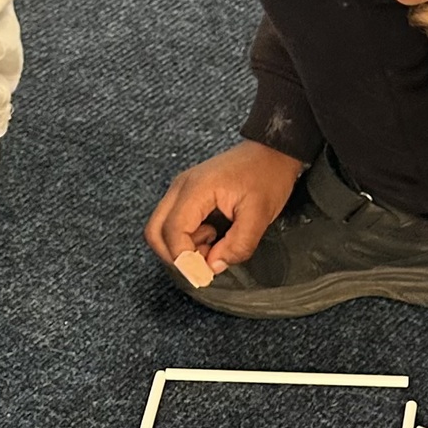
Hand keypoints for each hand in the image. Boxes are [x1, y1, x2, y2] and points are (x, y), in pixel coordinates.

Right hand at [145, 142, 305, 273]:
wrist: (272, 153)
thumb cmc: (267, 176)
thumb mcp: (260, 214)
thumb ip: (238, 244)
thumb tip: (214, 266)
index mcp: (196, 189)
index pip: (172, 231)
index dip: (184, 258)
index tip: (203, 273)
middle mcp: (180, 188)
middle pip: (155, 231)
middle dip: (174, 256)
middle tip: (203, 263)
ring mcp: (181, 191)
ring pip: (161, 229)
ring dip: (181, 247)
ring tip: (214, 244)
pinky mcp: (187, 196)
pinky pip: (174, 223)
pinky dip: (187, 238)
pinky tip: (213, 236)